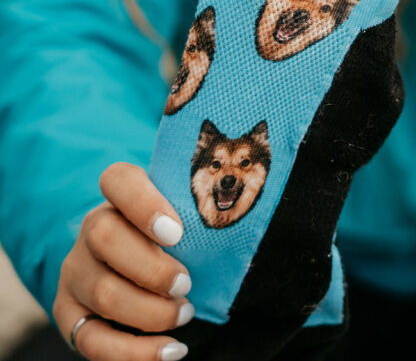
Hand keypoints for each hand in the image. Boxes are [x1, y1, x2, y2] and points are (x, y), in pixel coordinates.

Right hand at [53, 163, 193, 359]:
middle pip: (105, 237)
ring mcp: (76, 271)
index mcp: (118, 197)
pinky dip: (135, 352)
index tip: (177, 233)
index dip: (144, 203)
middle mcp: (91, 229)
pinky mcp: (69, 312)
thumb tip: (238, 224)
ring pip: (103, 293)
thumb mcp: (181, 218)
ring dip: (151, 312)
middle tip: (186, 285)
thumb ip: (197, 217)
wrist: (136, 268)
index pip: (118, 180)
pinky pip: (92, 339)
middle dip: (152, 268)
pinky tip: (172, 350)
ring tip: (184, 314)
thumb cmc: (172, 238)